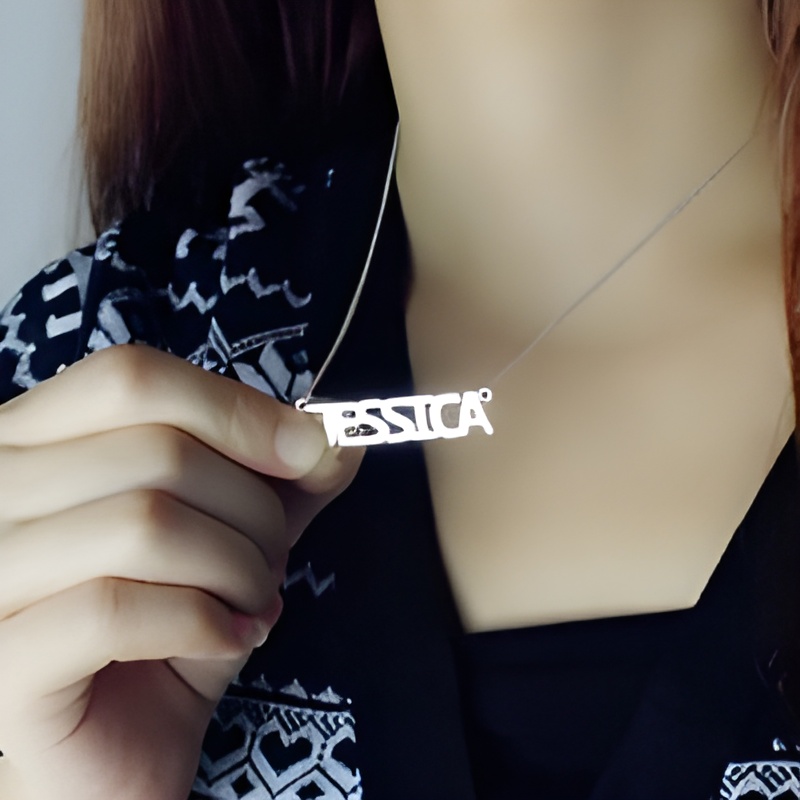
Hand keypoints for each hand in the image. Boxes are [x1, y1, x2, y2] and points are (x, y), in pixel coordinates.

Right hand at [0, 345, 360, 799]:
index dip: (235, 409)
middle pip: (155, 451)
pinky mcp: (4, 663)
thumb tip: (336, 437)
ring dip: (236, 567)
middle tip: (272, 559)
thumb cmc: (169, 627)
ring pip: (143, 524)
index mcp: (36, 443)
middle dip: (251, 508)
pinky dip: (204, 624)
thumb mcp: (230, 533)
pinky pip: (118, 612)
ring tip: (254, 601)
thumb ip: (279, 478)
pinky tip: (229, 639)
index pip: (131, 377)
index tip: (307, 450)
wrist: (122, 749)